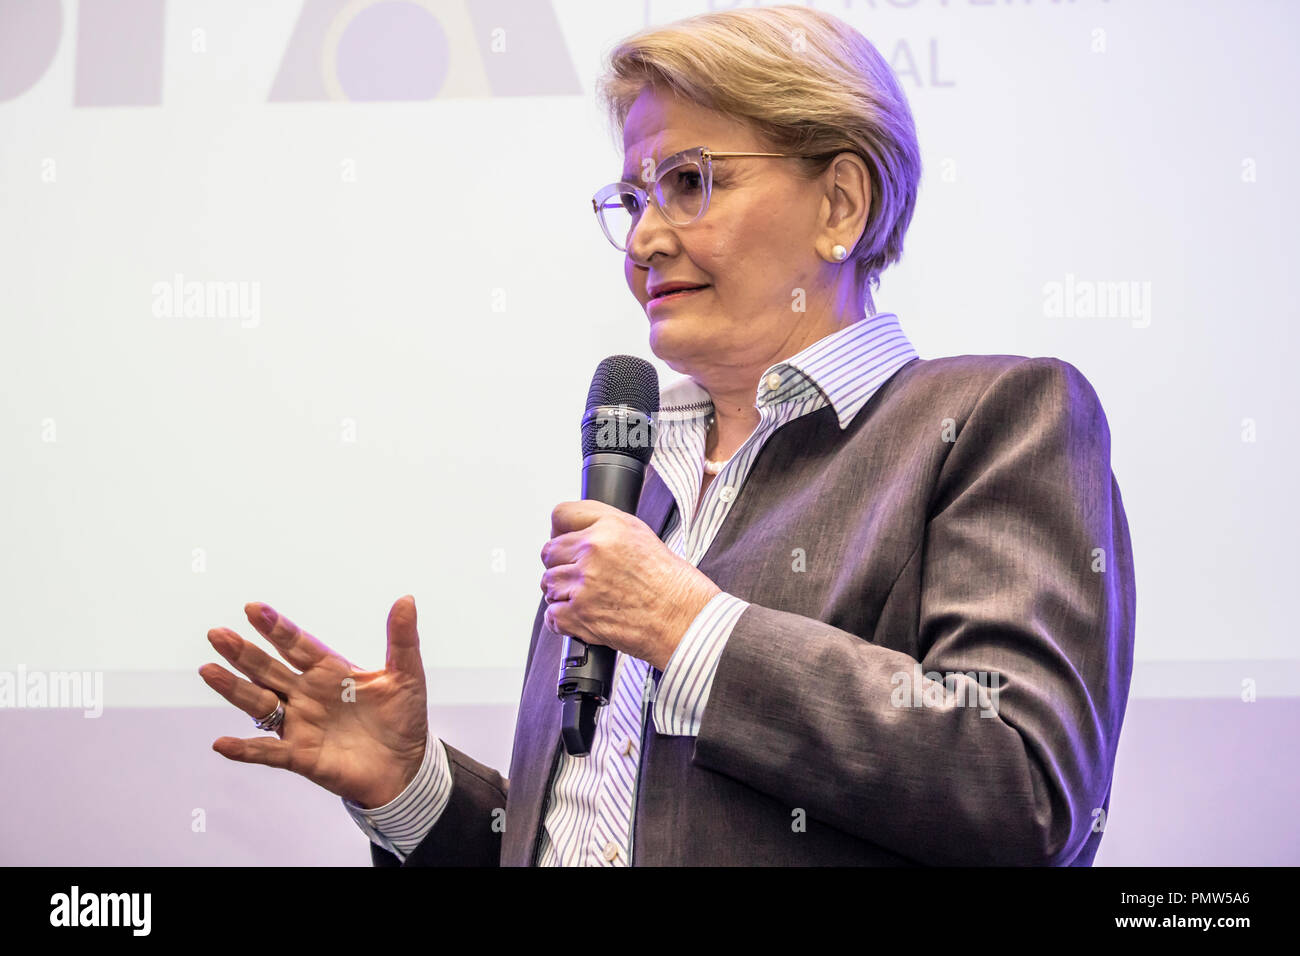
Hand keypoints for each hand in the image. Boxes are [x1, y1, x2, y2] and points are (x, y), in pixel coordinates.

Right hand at [198, 595, 428, 808]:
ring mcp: (301, 724)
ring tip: (208, 670)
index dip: (276, 627)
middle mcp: (308, 694)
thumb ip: (402, 638)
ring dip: (234, 689)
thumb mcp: (407, 674)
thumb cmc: (404, 717)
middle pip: (269, 669)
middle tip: (217, 633)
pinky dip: (246, 750)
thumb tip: (406, 599)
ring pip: (260, 703)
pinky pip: (269, 752)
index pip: (297, 644)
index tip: (252, 608)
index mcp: (330, 671)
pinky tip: (222, 744)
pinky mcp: (302, 756)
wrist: (407, 766)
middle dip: (243, 652)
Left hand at [540, 500, 720, 669]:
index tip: (564, 543)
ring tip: (587, 598)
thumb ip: (604, 526)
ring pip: (547, 584)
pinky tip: (582, 617)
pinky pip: (551, 615)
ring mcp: (583, 584)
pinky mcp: (579, 615)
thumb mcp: (641, 535)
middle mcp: (593, 551)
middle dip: (561, 566)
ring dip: (562, 594)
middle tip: (581, 577)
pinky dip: (562, 620)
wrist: (685, 620)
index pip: (561, 516)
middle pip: (549, 553)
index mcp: (609, 527)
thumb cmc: (670, 583)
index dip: (560, 531)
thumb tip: (574, 531)